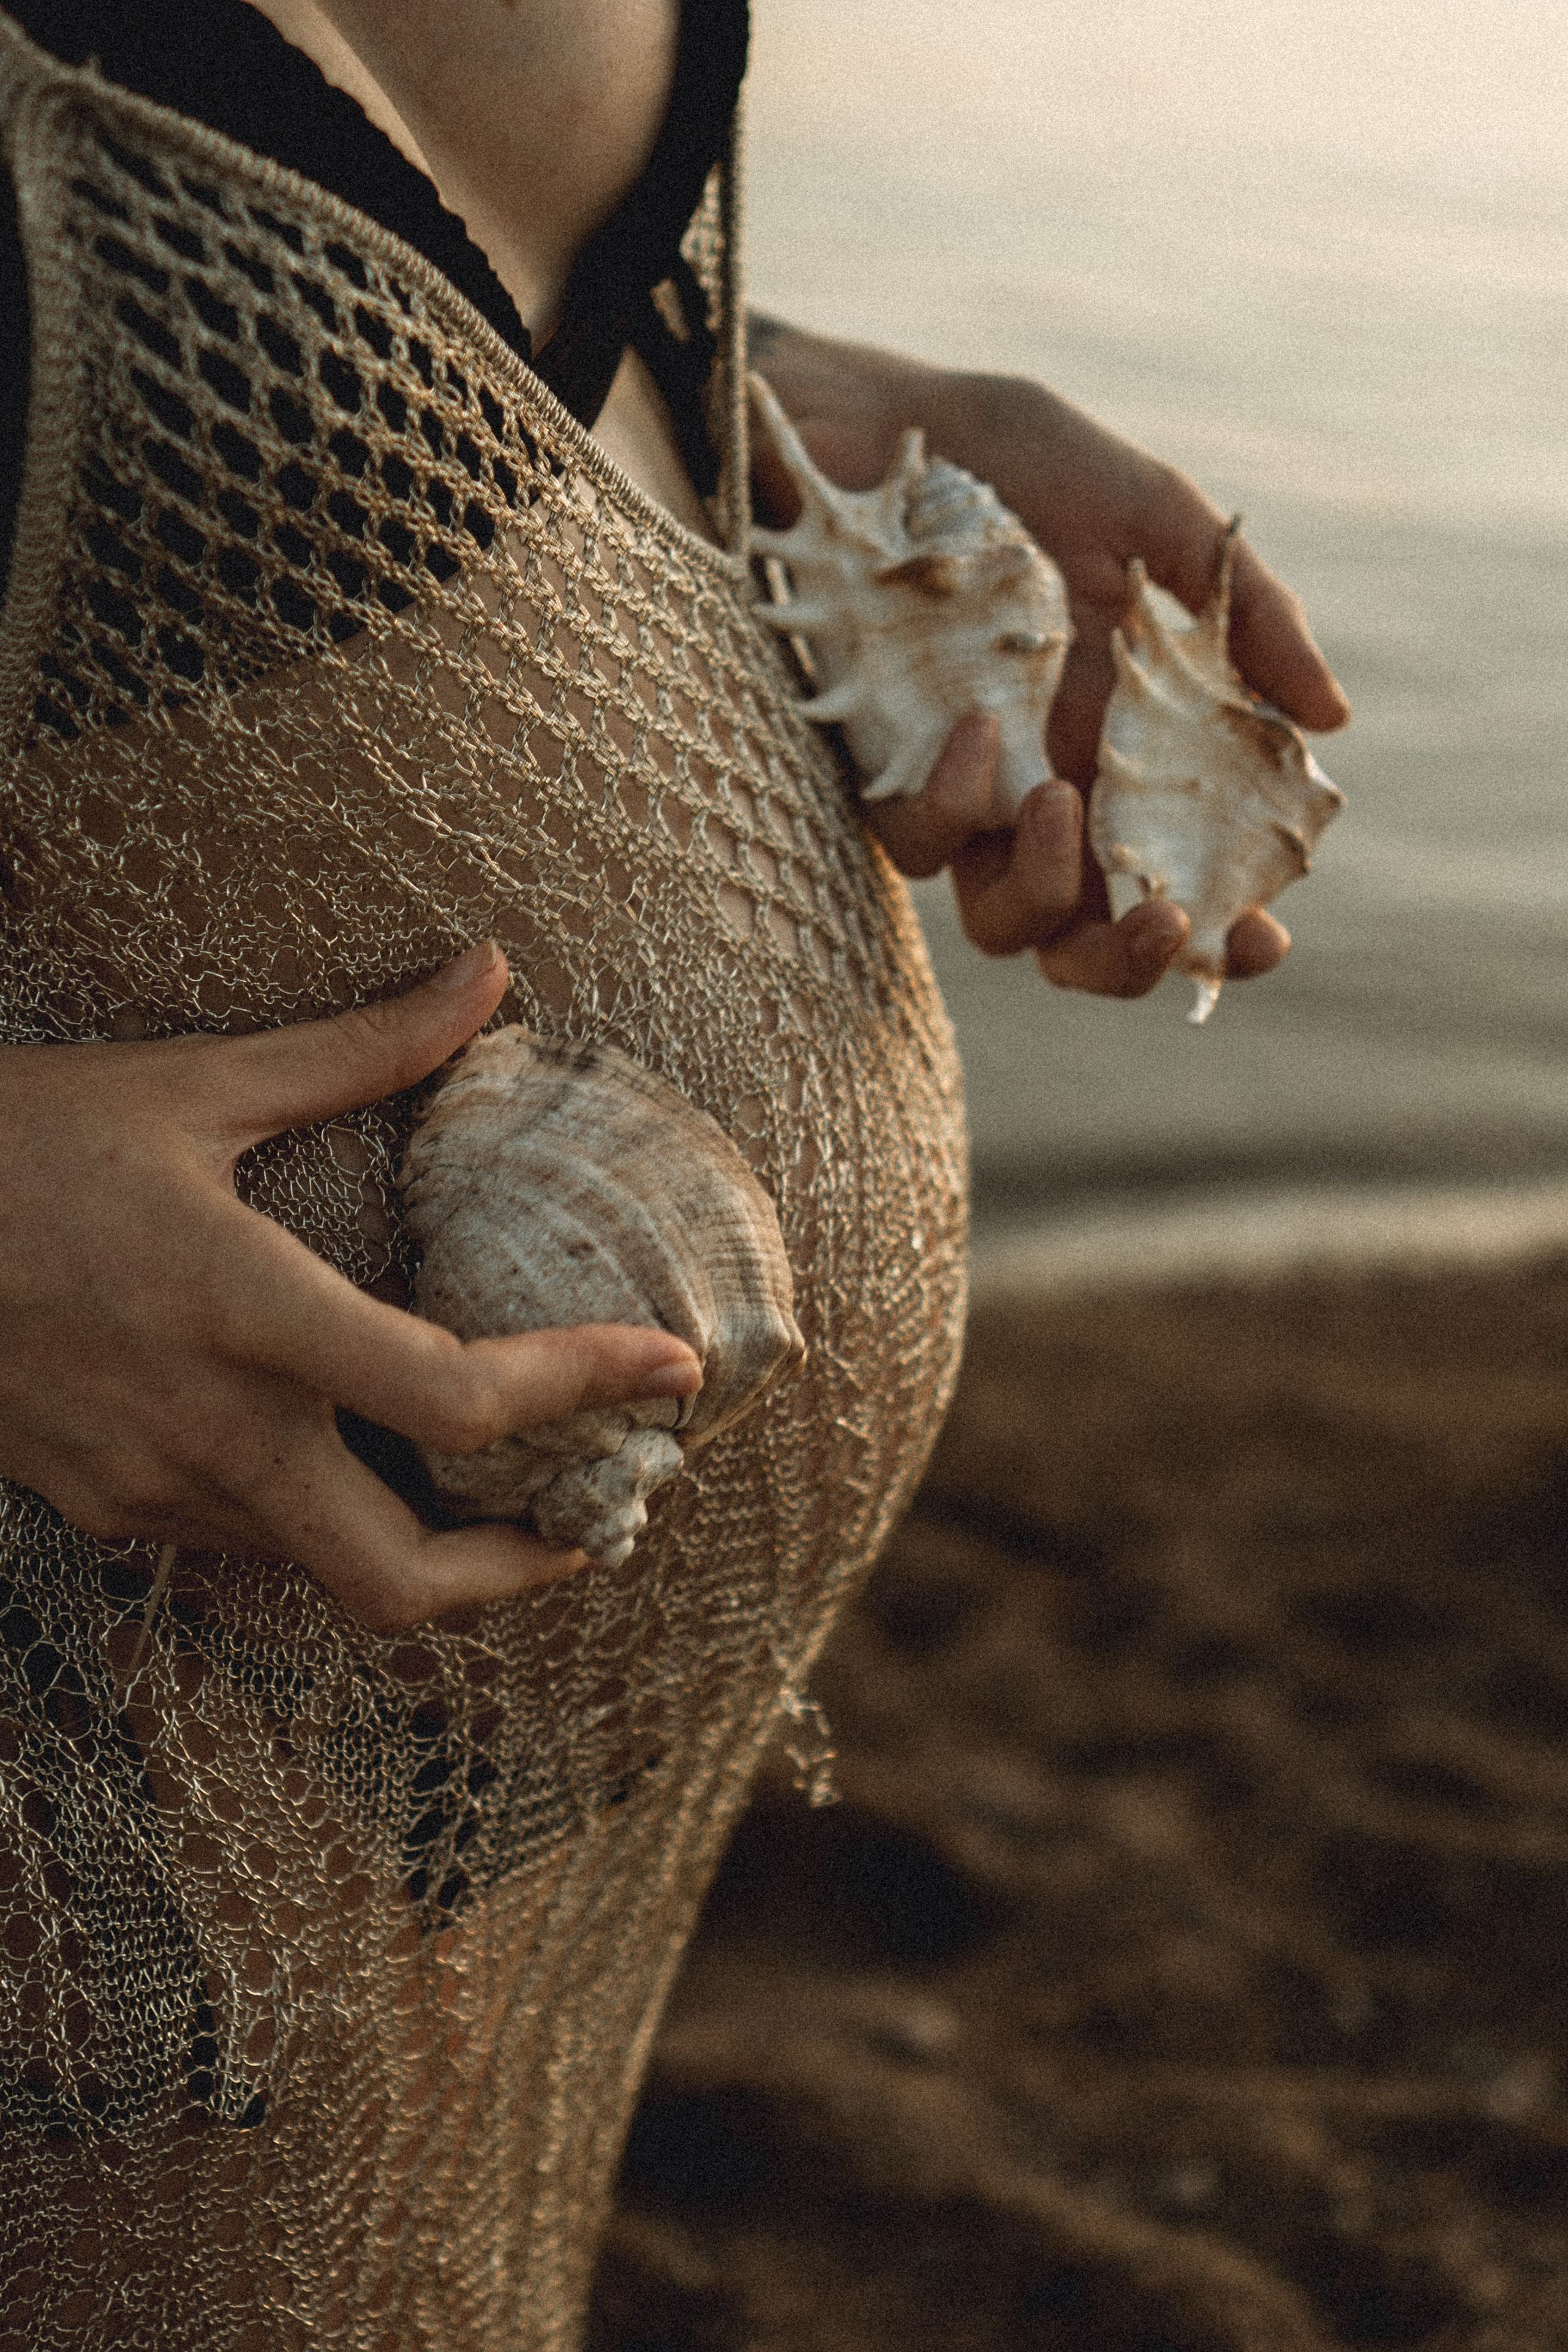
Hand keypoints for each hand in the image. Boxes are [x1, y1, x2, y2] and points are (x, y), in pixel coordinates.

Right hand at [0, 942, 701, 1630]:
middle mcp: (207, 1430)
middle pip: (401, 1581)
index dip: (584, 1389)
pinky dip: (324, 1514)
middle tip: (593, 1519)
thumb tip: (489, 974)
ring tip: (498, 1481)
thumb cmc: (15, 1139)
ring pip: (324, 1568)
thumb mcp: (192, 1084)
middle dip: (520, 1574)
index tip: (675, 1372)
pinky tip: (348, 1447)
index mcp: (244, 1312)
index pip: (454, 1396)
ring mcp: (148, 1489)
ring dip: (424, 1542)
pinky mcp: (103, 1507)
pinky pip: (246, 1540)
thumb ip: (360, 1048)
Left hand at [749, 325, 1349, 997]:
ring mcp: (962, 793)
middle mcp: (1045, 794)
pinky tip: (978, 723)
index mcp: (1126, 756)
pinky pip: (919, 840)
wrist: (869, 425)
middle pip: (1082, 944)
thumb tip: (1329, 718)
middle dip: (1129, 963)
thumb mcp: (1154, 518)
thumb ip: (1248, 616)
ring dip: (1045, 889)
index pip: (1177, 880)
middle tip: (1166, 921)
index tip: (1262, 933)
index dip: (1219, 934)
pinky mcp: (881, 772)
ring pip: (1000, 922)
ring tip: (1058, 798)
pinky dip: (955, 800)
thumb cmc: (1017, 465)